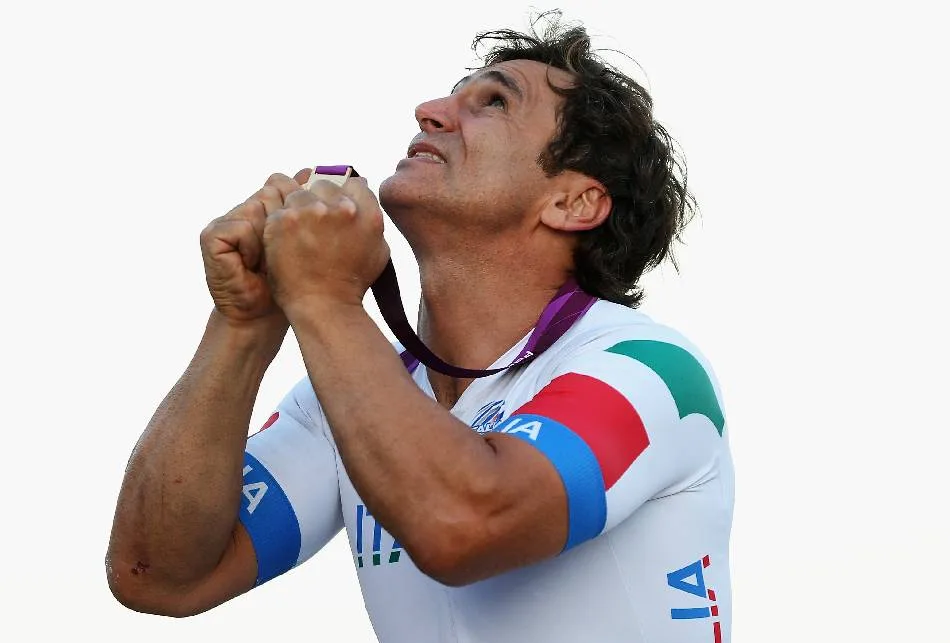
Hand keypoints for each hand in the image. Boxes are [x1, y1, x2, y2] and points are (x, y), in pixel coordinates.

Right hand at [200, 169, 312, 322]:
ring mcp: (227, 219)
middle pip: (272, 192)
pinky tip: (252, 265)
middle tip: (283, 253)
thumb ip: (305, 207)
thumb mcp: (303, 241)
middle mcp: (246, 208)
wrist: (261, 316)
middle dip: (285, 224)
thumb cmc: (288, 282)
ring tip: (267, 262)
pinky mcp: (212, 234)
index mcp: (267, 207)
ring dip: (270, 239)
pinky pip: (241, 226)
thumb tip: (311, 171)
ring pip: (259, 207)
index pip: (283, 183)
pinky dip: (251, 247)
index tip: (302, 237)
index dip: (296, 208)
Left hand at [263, 176, 389, 315]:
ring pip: (299, 194)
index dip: (343, 196)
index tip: (335, 210)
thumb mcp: (378, 249)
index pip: (353, 184)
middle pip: (324, 185)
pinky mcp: (283, 221)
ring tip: (300, 235)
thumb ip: (372, 217)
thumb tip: (363, 186)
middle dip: (320, 200)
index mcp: (366, 213)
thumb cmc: (351, 283)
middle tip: (316, 225)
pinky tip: (288, 242)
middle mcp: (340, 208)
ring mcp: (310, 212)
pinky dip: (281, 224)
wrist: (323, 305)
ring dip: (298, 210)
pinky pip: (280, 209)